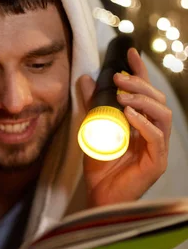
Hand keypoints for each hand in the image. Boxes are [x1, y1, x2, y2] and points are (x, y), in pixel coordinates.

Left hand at [78, 48, 171, 206]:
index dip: (140, 72)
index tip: (130, 52)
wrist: (99, 196)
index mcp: (142, 124)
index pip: (146, 93)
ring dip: (143, 101)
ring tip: (122, 95)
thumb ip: (92, 105)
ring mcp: (158, 148)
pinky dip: (143, 123)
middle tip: (118, 78)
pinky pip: (156, 138)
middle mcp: (154, 133)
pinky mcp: (156, 163)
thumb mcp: (92, 129)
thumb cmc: (100, 166)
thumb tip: (85, 78)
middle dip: (139, 84)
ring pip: (163, 115)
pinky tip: (128, 115)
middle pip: (157, 100)